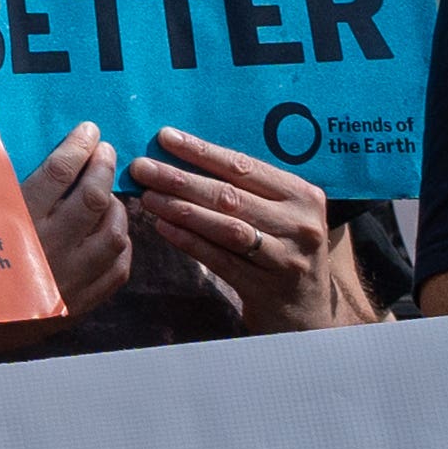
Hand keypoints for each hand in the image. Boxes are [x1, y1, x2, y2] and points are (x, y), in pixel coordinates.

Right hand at [16, 124, 132, 313]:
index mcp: (17, 222)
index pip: (59, 173)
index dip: (78, 148)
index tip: (88, 130)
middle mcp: (49, 247)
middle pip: (92, 199)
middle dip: (102, 168)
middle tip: (105, 150)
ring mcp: (71, 277)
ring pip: (113, 234)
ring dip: (117, 207)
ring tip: (111, 193)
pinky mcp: (82, 301)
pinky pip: (117, 269)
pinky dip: (122, 245)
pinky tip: (115, 233)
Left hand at [130, 128, 361, 330]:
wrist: (306, 311)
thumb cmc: (282, 248)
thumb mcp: (279, 213)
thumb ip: (245, 188)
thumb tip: (184, 154)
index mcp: (303, 196)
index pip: (245, 167)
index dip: (202, 152)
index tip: (164, 137)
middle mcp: (301, 225)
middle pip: (231, 196)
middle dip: (181, 179)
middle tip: (142, 168)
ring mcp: (286, 258)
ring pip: (226, 227)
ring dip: (181, 209)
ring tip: (147, 196)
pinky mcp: (267, 287)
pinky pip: (221, 260)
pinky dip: (190, 241)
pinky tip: (163, 227)